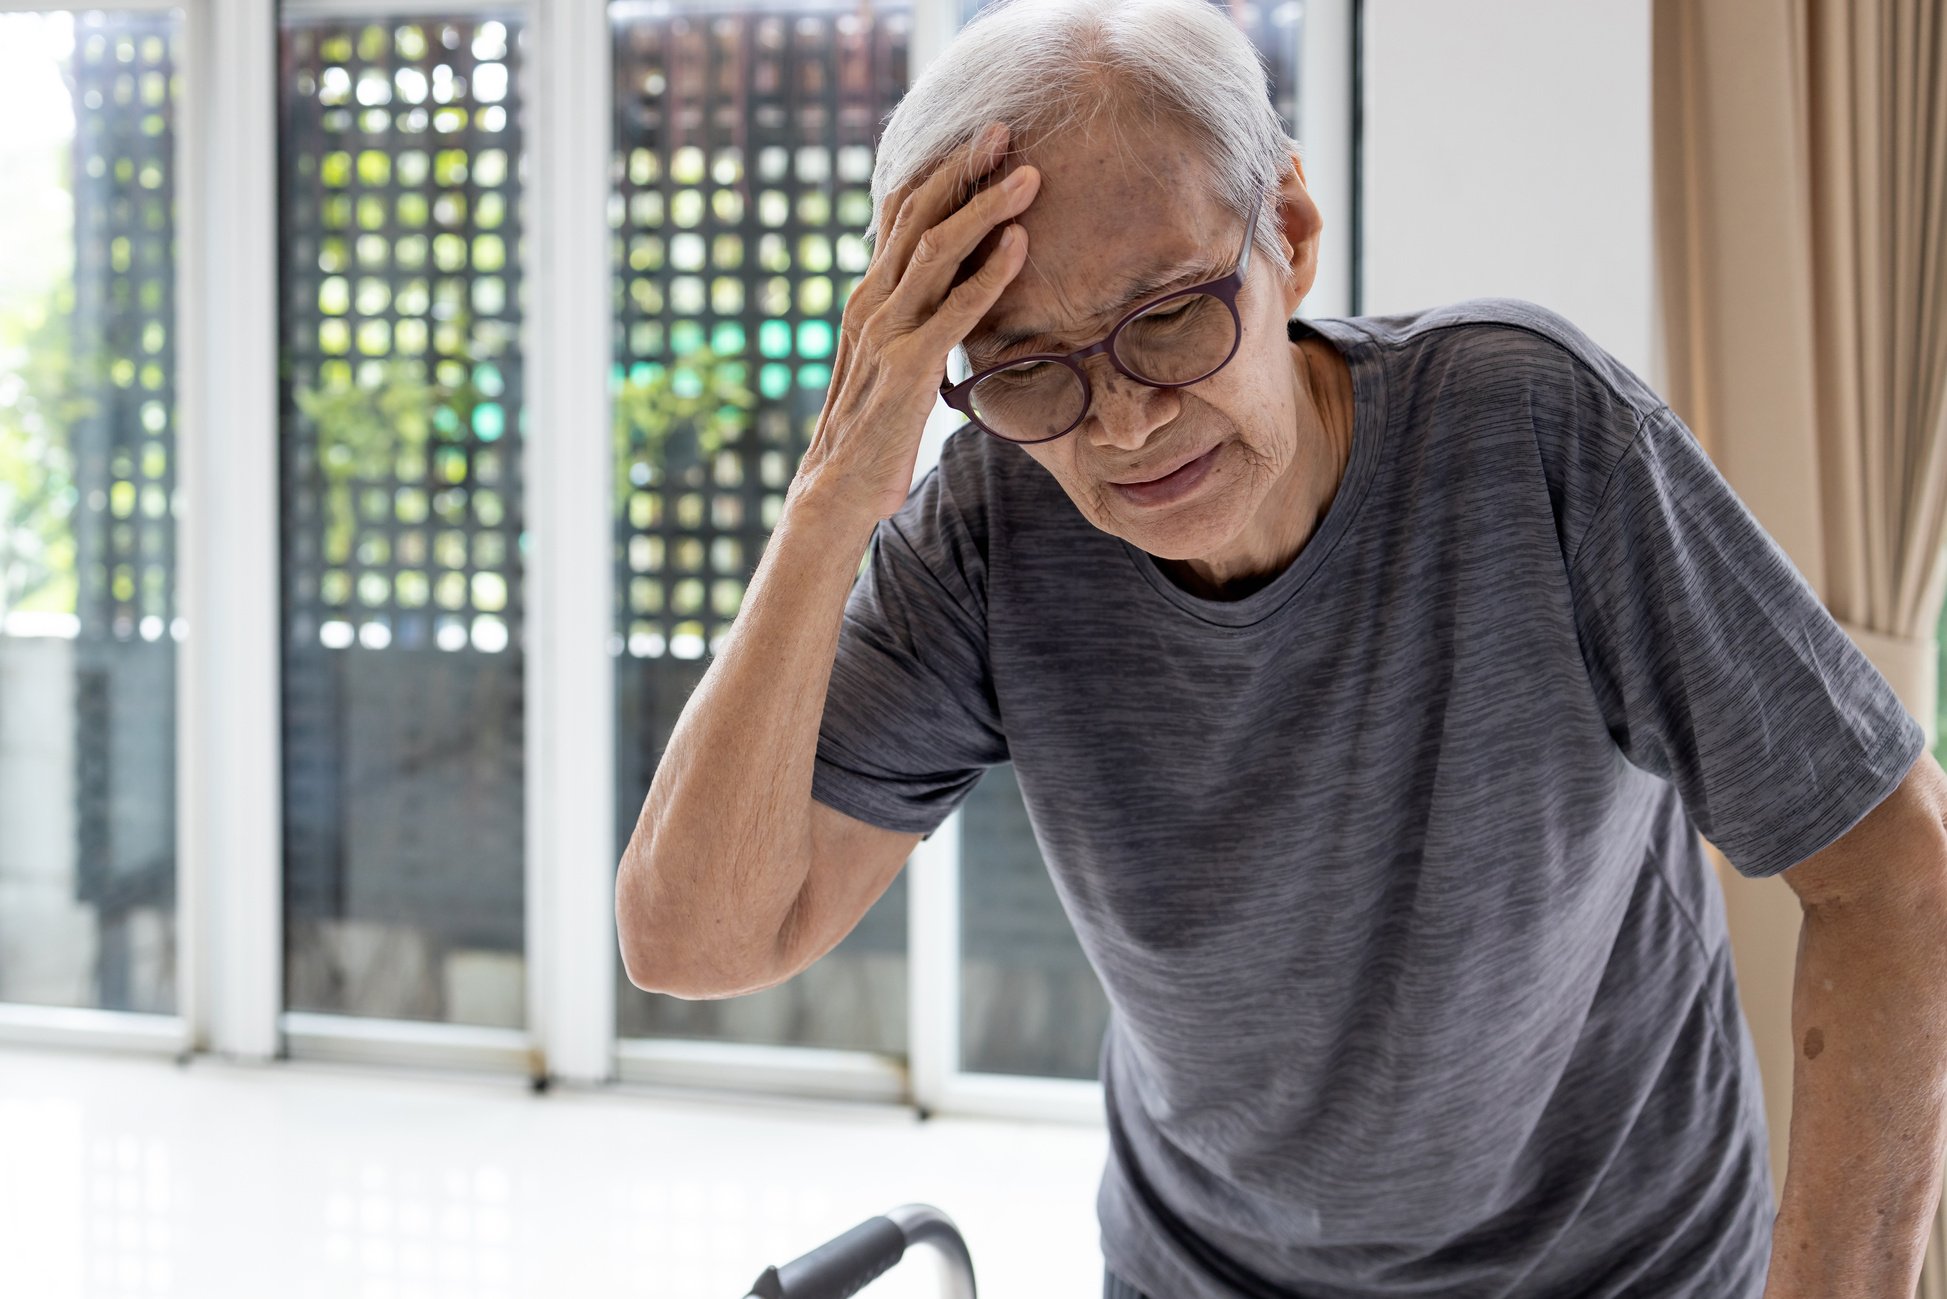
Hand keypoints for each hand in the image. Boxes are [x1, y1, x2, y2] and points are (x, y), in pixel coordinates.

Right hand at [788, 119, 1040, 524]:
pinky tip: (1019, 246)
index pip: (902, 215)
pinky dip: (989, 274)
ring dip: (986, 208)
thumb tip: (951, 286)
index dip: (943, 173)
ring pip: (938, 251)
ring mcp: (888, 332)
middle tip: (1006, 131)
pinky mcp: (909, 367)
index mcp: (868, 294)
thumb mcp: (891, 356)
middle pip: (919, 216)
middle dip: (965, 171)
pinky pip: (954, 311)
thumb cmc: (874, 426)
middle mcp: (872, 302)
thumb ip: (914, 316)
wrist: (838, 487)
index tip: (983, 141)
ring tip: (1029, 177)